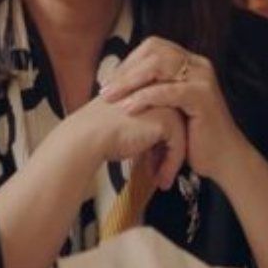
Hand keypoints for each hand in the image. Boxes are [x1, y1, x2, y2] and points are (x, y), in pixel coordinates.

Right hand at [68, 96, 186, 189]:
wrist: (88, 136)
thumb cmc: (96, 131)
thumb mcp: (121, 120)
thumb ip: (138, 122)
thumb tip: (152, 142)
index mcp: (143, 86)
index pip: (162, 113)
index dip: (159, 140)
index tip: (153, 161)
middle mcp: (156, 90)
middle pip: (174, 124)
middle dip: (168, 151)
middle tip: (161, 173)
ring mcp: (164, 103)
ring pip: (180, 136)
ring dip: (172, 161)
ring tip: (162, 181)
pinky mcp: (167, 119)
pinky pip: (178, 145)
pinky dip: (171, 165)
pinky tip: (161, 180)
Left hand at [99, 36, 251, 181]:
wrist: (221, 158)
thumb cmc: (191, 134)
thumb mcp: (168, 105)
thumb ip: (151, 87)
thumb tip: (116, 78)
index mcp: (190, 62)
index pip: (153, 47)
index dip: (128, 62)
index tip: (108, 82)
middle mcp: (198, 64)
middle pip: (154, 51)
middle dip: (125, 70)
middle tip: (104, 90)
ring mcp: (203, 78)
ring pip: (159, 67)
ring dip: (130, 81)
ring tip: (110, 98)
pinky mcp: (203, 96)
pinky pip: (168, 90)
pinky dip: (145, 98)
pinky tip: (127, 109)